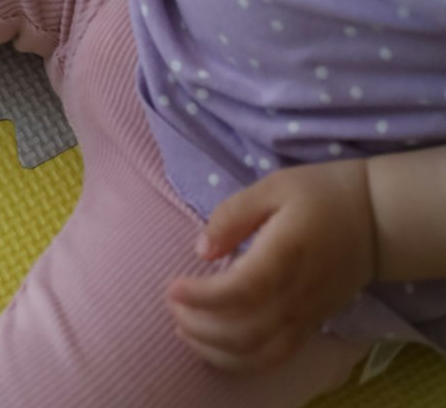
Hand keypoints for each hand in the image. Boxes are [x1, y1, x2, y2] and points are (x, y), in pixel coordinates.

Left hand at [166, 159, 376, 374]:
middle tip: (171, 304)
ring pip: (257, 354)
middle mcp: (296, 295)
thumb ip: (234, 215)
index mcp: (286, 255)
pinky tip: (214, 347)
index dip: (201, 296)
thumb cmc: (320, 194)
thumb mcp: (274, 186)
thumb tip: (201, 249)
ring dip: (214, 350)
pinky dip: (240, 361)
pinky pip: (274, 358)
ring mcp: (306, 316)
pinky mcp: (311, 326)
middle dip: (199, 325)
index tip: (171, 286)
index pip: (239, 291)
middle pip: (243, 331)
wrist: (375, 219)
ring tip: (183, 328)